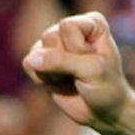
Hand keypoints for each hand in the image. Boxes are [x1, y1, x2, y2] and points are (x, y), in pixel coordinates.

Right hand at [23, 12, 130, 130]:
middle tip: (82, 72)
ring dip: (54, 72)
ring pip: (37, 51)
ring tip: (72, 77)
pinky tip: (60, 82)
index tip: (96, 60)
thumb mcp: (92, 71)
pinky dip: (43, 79)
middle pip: (49, 36)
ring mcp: (55, 43)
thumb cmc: (106, 87)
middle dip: (65, 61)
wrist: (103, 112)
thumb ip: (61, 61)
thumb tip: (30, 59)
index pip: (67, 26)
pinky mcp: (41, 60)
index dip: (78, 49)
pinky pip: (28, 64)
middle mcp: (72, 28)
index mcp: (92, 22)